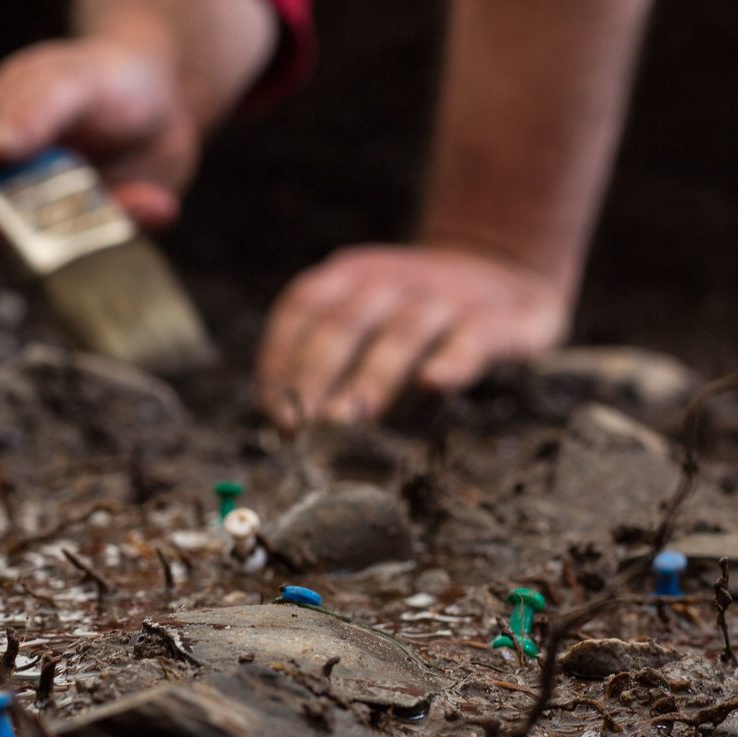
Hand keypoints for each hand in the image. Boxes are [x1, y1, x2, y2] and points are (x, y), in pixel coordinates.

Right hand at [0, 36, 199, 244]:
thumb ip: (32, 110)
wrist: (164, 101)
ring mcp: (36, 220)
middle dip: (10, 244)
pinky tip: (154, 204)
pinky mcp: (78, 243)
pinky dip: (123, 237)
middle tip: (48, 244)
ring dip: (76, 244)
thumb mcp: (71, 81)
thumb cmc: (102, 79)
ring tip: (131, 204)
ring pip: (28, 260)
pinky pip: (88, 263)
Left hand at [255, 244, 573, 429]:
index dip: (280, 358)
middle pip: (343, 325)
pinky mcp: (496, 319)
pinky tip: (433, 383)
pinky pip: (471, 339)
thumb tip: (284, 421)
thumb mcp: (364, 315)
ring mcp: (444, 296)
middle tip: (305, 424)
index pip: (301, 308)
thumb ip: (324, 356)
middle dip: (317, 377)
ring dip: (369, 380)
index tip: (276, 411)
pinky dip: (451, 360)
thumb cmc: (411, 314)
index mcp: (349, 274)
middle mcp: (391, 279)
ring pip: (401, 335)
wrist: (504, 269)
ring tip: (346, 421)